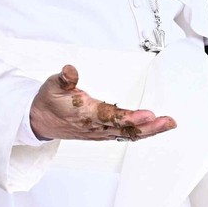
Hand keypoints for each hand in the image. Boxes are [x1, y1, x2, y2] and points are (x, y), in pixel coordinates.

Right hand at [28, 65, 175, 141]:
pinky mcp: (102, 134)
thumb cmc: (48, 102)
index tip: (148, 114)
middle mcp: (95, 126)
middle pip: (126, 129)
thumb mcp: (51, 85)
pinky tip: (153, 130)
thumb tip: (70, 70)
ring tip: (168, 123)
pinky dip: (140, 134)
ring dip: (150, 130)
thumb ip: (63, 78)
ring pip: (128, 134)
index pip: (112, 117)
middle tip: (168, 121)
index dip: (131, 118)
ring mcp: (100, 132)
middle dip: (149, 127)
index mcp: (86, 114)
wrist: (39, 121)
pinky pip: (124, 136)